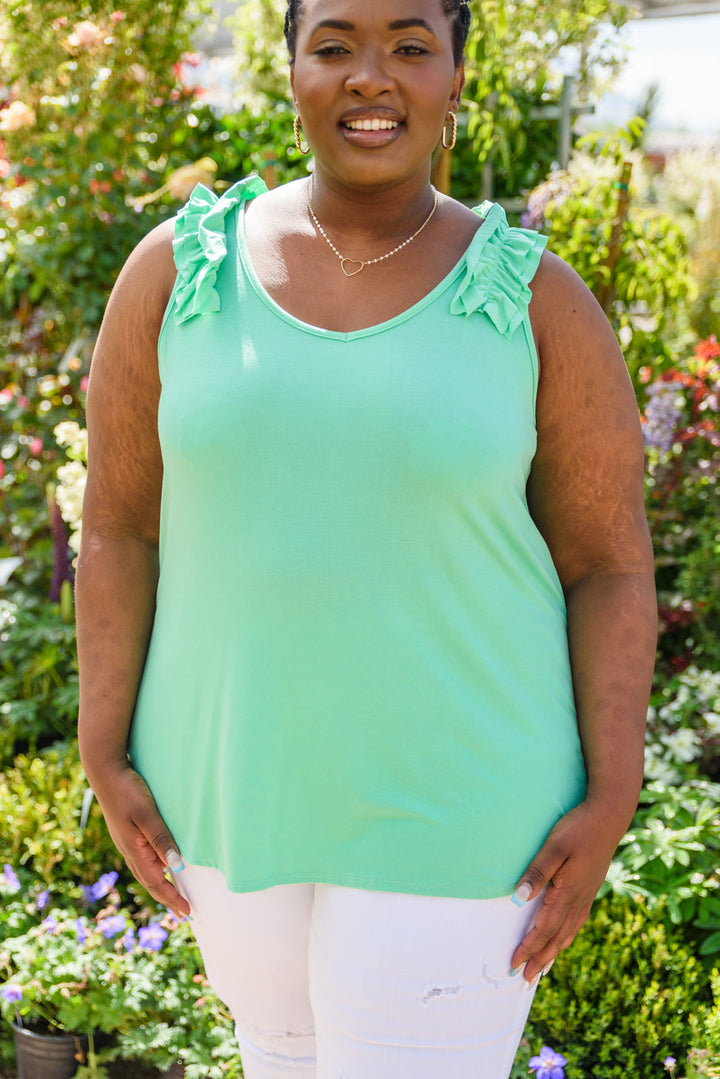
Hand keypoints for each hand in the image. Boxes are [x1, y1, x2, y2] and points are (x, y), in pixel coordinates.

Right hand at [87, 763, 190, 917]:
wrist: (106, 772)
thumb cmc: (127, 791)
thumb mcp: (146, 814)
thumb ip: (161, 839)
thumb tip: (176, 868)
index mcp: (134, 851)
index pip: (156, 883)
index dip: (172, 899)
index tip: (188, 912)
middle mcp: (130, 851)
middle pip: (150, 883)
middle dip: (168, 899)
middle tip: (185, 914)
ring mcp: (128, 843)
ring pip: (147, 872)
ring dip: (162, 886)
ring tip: (175, 896)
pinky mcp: (128, 833)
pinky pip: (144, 860)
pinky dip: (156, 870)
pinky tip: (163, 867)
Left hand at [509, 799, 629, 982]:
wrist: (609, 816)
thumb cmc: (579, 828)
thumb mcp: (554, 846)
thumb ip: (537, 872)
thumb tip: (519, 899)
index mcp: (568, 893)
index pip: (544, 929)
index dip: (528, 948)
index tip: (514, 964)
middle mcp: (579, 899)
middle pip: (557, 938)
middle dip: (540, 959)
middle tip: (525, 979)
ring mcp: (587, 894)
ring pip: (569, 932)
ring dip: (554, 951)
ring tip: (543, 967)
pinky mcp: (590, 887)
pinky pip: (577, 921)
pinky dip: (567, 935)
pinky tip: (564, 935)